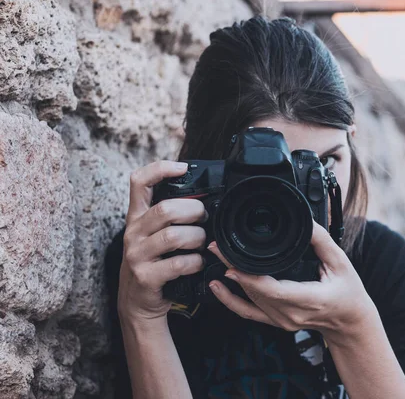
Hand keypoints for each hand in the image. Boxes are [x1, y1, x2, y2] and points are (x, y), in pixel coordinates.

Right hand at [118, 160, 207, 323]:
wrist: (138, 303)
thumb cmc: (154, 263)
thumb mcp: (154, 235)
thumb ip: (169, 217)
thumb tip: (203, 199)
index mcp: (137, 217)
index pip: (139, 182)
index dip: (161, 169)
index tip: (183, 168)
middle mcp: (133, 232)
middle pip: (165, 209)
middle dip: (194, 211)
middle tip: (204, 219)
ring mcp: (137, 255)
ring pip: (174, 236)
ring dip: (196, 238)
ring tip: (201, 244)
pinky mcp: (146, 276)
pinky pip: (178, 263)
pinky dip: (195, 262)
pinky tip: (197, 264)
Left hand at [207, 221, 377, 340]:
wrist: (349, 322)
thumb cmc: (348, 293)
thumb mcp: (341, 263)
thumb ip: (322, 241)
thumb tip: (305, 221)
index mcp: (309, 299)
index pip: (274, 291)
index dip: (249, 279)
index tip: (232, 265)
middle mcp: (292, 313)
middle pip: (256, 292)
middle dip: (233, 268)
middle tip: (218, 246)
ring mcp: (282, 320)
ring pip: (249, 301)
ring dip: (229, 279)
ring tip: (216, 257)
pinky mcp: (276, 321)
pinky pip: (247, 312)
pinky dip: (229, 300)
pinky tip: (217, 287)